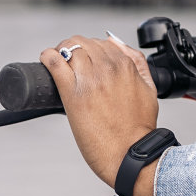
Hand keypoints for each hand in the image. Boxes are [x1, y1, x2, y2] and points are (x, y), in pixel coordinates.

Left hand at [40, 34, 160, 195]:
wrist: (129, 153)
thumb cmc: (138, 128)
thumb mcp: (149, 89)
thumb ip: (138, 64)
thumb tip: (119, 44)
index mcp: (126, 66)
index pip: (102, 42)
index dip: (91, 49)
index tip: (85, 58)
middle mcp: (108, 68)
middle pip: (84, 42)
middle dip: (75, 47)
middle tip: (69, 60)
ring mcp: (90, 79)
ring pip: (70, 47)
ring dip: (61, 51)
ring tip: (58, 61)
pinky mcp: (72, 92)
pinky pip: (55, 62)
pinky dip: (48, 57)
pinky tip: (46, 60)